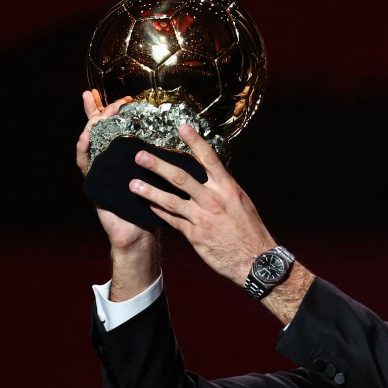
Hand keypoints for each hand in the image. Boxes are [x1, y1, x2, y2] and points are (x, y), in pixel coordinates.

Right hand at [76, 89, 151, 250]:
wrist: (140, 231)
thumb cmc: (154, 203)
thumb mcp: (161, 175)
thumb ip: (164, 155)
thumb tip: (186, 134)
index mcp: (125, 154)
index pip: (118, 126)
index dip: (118, 110)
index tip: (127, 97)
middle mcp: (109, 159)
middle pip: (100, 128)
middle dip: (101, 110)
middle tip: (105, 98)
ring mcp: (99, 169)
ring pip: (90, 141)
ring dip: (91, 124)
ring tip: (96, 111)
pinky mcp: (93, 182)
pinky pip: (85, 163)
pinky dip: (83, 149)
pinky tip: (85, 138)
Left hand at [130, 123, 274, 285]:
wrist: (255, 260)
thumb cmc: (250, 230)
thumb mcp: (241, 202)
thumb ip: (223, 188)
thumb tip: (212, 175)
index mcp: (228, 188)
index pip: (209, 159)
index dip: (195, 141)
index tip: (182, 127)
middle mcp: (213, 200)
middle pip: (180, 177)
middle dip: (157, 165)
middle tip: (140, 156)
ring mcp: (202, 218)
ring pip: (169, 200)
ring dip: (149, 191)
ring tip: (132, 184)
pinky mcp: (194, 235)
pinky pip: (172, 220)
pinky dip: (159, 212)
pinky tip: (148, 205)